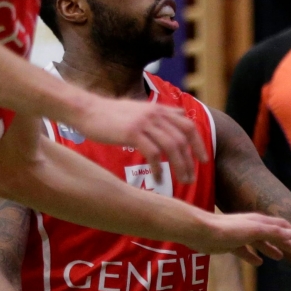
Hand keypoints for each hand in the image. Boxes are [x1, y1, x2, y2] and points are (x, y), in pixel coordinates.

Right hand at [72, 94, 207, 185]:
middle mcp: (155, 114)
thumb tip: (178, 115)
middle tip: (191, 178)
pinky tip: (158, 178)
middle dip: (190, 160)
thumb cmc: (111, 114)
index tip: (203, 159)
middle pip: (183, 138)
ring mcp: (144, 123)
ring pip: (172, 146)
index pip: (188, 126)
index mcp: (159, 110)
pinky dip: (158, 168)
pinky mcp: (132, 132)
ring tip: (181, 181)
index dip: (198, 143)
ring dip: (179, 166)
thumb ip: (159, 113)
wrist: (87, 110)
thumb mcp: (140, 109)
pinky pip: (153, 153)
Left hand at [199, 211, 290, 265]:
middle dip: (284, 240)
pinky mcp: (230, 244)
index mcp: (259, 222)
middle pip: (272, 233)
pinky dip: (253, 256)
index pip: (281, 226)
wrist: (202, 232)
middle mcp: (251, 226)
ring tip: (280, 257)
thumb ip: (273, 232)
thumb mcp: (255, 231)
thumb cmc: (228, 230)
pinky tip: (258, 263)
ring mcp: (240, 235)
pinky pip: (245, 251)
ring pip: (260, 243)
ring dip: (270, 248)